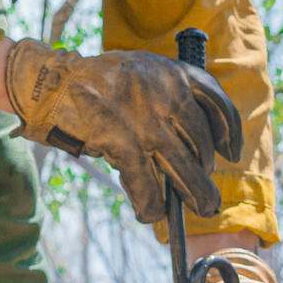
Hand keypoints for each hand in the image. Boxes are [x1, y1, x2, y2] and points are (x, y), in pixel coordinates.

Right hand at [1, 40, 240, 222]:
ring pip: (185, 166)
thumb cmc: (94, 79)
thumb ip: (165, 91)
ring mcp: (147, 121)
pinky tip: (150, 214)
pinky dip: (150, 204)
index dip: (230, 131)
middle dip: (206, 171)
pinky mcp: (125, 143)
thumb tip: (187, 134)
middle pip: (201, 142)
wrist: (52, 81)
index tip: (231, 151)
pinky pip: (147, 183)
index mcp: (172, 73)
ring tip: (201, 207)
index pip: (217, 102)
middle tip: (208, 191)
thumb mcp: (139, 69)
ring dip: (195, 192)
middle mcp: (166, 95)